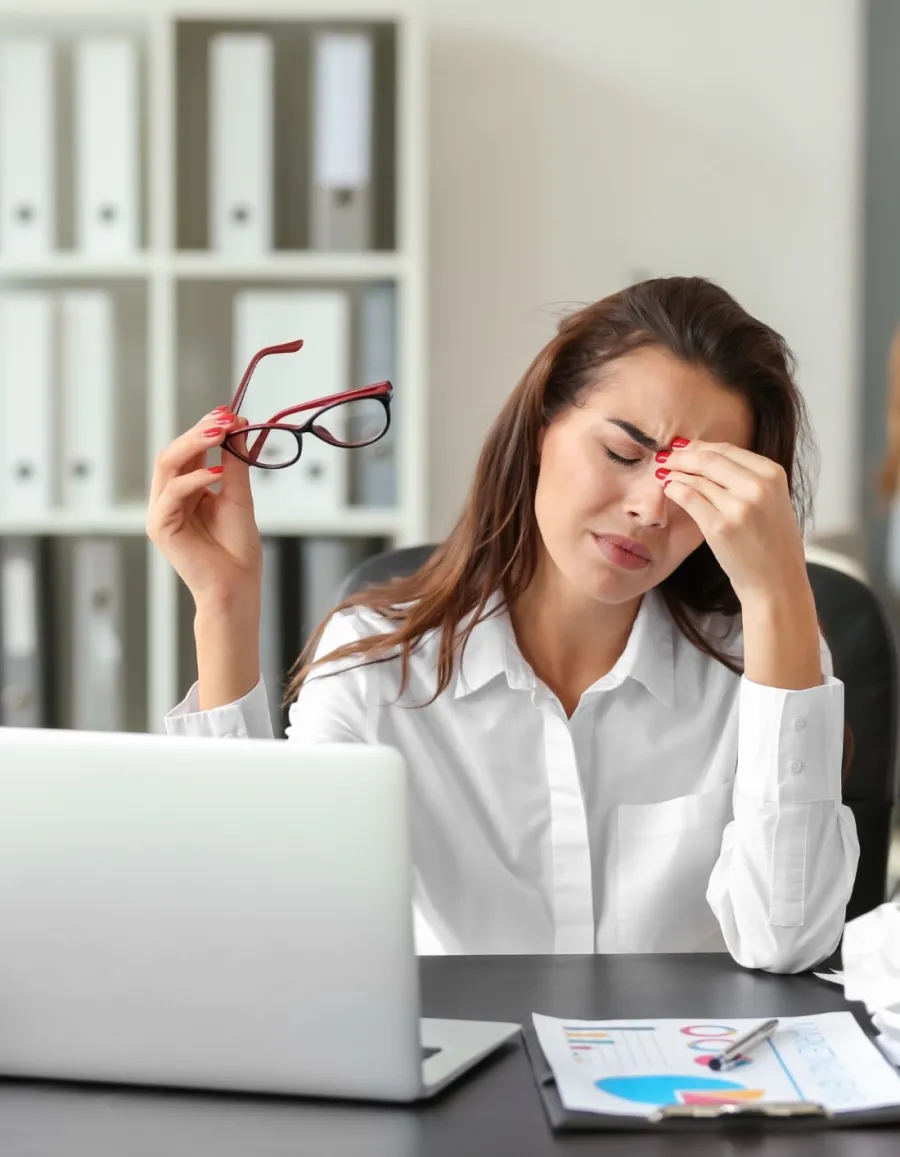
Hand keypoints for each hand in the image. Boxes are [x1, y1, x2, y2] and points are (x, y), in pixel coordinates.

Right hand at [146, 408, 261, 609]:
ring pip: (168, 464)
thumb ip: (234, 464)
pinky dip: (194, 479)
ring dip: (195, 444)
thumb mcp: (238, 496)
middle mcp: (170, 498)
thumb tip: (238, 427)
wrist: (236, 586)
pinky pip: (172, 493)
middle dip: (200, 431)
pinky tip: (216, 473)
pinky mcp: (159, 527)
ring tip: (222, 432)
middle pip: (175, 452)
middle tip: (226, 417)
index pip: (190, 451)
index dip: (207, 428)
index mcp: (187, 490)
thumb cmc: (237, 549)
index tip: (230, 412)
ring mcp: (162, 511)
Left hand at [656, 439, 809, 603]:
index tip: (682, 446)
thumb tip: (706, 456)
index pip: (728, 449)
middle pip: (709, 459)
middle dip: (681, 455)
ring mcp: (738, 507)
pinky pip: (689, 498)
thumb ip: (746, 478)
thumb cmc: (772, 543)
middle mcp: (757, 487)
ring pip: (697, 478)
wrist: (777, 582)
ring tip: (662, 471)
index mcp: (772, 474)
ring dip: (674, 471)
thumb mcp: (771, 500)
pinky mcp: (720, 527)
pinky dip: (674, 489)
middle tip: (663, 455)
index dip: (699, 445)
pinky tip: (667, 488)